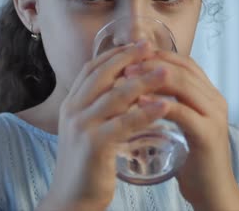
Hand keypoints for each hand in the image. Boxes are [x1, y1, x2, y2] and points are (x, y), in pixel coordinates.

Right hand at [41, 41, 169, 210]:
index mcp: (72, 104)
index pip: (92, 68)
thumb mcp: (90, 129)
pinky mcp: (94, 145)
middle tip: (151, 46)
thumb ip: (103, 109)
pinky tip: (163, 107)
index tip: (138, 44)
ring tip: (166, 71)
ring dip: (143, 80)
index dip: (115, 54)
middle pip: (102, 74)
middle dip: (129, 57)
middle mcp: (73, 110)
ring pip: (115, 96)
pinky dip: (145, 113)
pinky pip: (123, 123)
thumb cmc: (87, 164)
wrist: (72, 199)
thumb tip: (129, 89)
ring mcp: (82, 127)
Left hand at [124, 50, 238, 210]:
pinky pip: (181, 112)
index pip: (185, 63)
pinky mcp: (208, 134)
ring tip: (127, 77)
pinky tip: (138, 102)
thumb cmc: (194, 160)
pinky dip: (158, 104)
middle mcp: (216, 100)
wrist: (214, 192)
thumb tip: (143, 87)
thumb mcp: (184, 125)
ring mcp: (214, 116)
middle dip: (152, 63)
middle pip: (183, 69)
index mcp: (210, 95)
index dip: (158, 55)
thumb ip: (173, 104)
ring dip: (152, 78)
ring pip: (183, 85)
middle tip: (126, 64)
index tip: (132, 55)